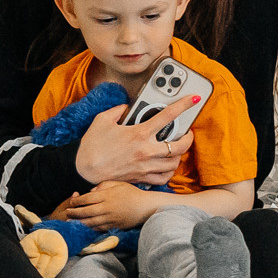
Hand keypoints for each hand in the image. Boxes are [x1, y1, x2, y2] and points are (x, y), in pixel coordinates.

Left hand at [62, 181, 166, 232]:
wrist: (146, 207)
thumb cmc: (133, 193)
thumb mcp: (119, 184)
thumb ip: (103, 185)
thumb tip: (91, 192)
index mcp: (107, 196)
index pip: (86, 199)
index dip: (76, 200)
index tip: (72, 201)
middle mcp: (106, 208)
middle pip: (84, 211)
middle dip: (73, 212)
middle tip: (67, 212)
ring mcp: (110, 218)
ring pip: (89, 222)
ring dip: (79, 222)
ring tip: (72, 221)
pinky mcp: (114, 226)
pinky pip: (98, 228)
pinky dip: (89, 227)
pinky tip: (85, 226)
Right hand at [74, 100, 193, 185]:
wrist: (82, 171)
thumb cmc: (91, 146)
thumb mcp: (102, 120)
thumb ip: (117, 110)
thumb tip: (127, 108)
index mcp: (139, 133)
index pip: (168, 115)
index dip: (184, 105)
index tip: (194, 99)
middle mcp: (146, 150)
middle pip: (181, 144)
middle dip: (189, 137)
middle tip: (187, 133)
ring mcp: (146, 166)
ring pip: (175, 162)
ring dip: (179, 155)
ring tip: (175, 149)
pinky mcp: (142, 178)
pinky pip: (164, 178)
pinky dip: (168, 172)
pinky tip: (165, 166)